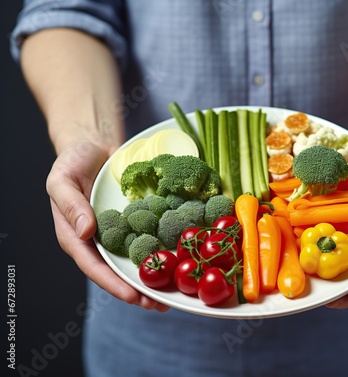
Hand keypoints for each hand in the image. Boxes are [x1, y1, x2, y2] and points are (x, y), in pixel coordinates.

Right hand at [46, 141, 169, 311]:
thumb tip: (86, 231)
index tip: (133, 296)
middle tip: (160, 303)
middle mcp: (100, 240)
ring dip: (154, 275)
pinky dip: (162, 248)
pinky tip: (179, 258)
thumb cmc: (73, 163)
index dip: (113, 283)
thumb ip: (71, 205)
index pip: (94, 266)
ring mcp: (120, 232)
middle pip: (118, 271)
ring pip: (136, 259)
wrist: (95, 147)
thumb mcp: (62, 180)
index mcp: (77, 236)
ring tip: (174, 291)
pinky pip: (149, 236)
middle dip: (139, 289)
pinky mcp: (137, 220)